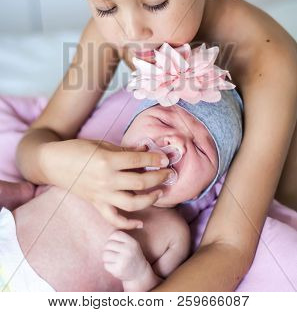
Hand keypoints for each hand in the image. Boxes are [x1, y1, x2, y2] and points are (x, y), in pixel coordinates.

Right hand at [40, 138, 171, 229]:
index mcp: (108, 160)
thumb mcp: (102, 144)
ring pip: (132, 203)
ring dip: (150, 199)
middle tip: (169, 173)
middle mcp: (106, 180)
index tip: (166, 158)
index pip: (138, 161)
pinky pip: (114, 219)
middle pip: (140, 182)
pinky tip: (140, 222)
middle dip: (158, 178)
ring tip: (160, 193)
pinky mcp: (97, 204)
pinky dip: (128, 224)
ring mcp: (101, 195)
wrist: (54, 163)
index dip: (155, 158)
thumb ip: (124, 150)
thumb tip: (145, 150)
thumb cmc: (78, 150)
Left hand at [102, 230, 148, 281]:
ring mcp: (123, 261)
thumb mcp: (132, 244)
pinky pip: (105, 265)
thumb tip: (110, 225)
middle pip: (108, 244)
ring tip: (112, 259)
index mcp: (132, 242)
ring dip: (106, 257)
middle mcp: (128, 250)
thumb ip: (122, 237)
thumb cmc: (133, 255)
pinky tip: (114, 266)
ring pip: (105, 255)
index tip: (114, 243)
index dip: (111, 238)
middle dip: (108, 249)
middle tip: (113, 253)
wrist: (140, 273)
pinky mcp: (118, 270)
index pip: (115, 234)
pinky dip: (108, 265)